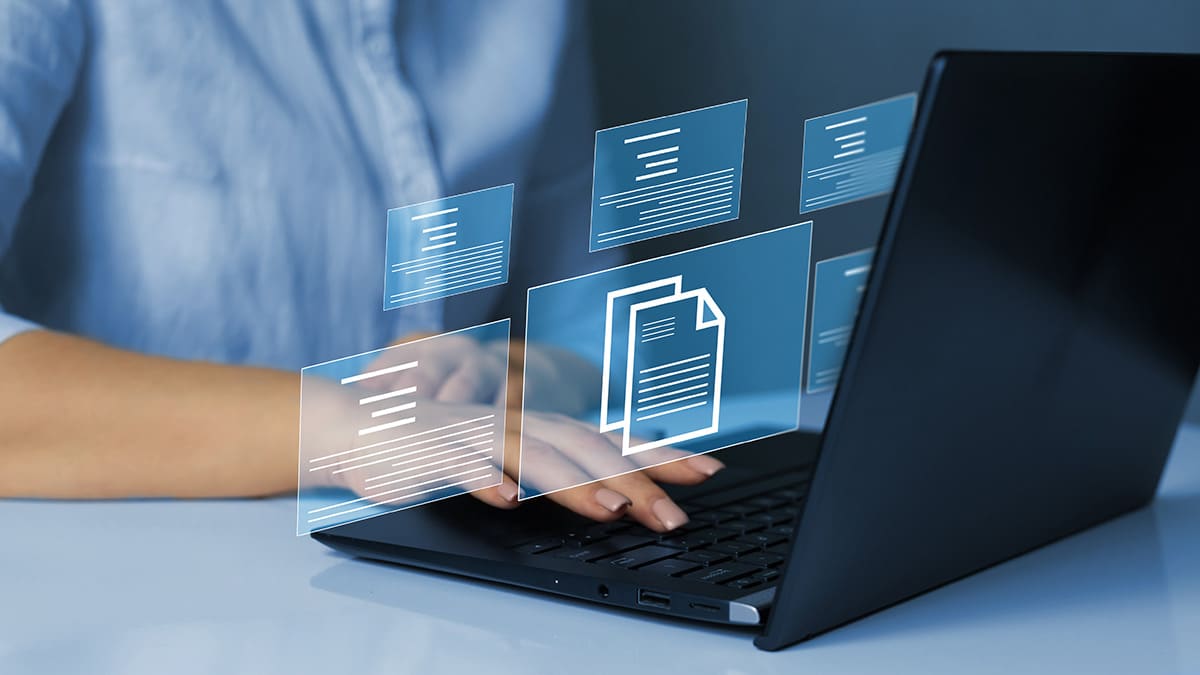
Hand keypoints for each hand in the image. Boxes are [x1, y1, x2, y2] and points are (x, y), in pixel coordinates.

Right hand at [301, 333, 722, 531]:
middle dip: (635, 481)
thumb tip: (611, 495)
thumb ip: (550, 469)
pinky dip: (484, 480)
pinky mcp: (433, 448)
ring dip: (575, 484)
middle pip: (585, 449)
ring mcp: (476, 434)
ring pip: (534, 456)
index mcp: (538, 426)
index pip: (610, 439)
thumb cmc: (438, 446)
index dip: (660, 455)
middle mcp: (515, 424)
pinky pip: (461, 464)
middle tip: (675, 516)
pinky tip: (504, 501)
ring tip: (612, 511)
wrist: (360, 423)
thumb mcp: (503, 457)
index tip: (707, 473)